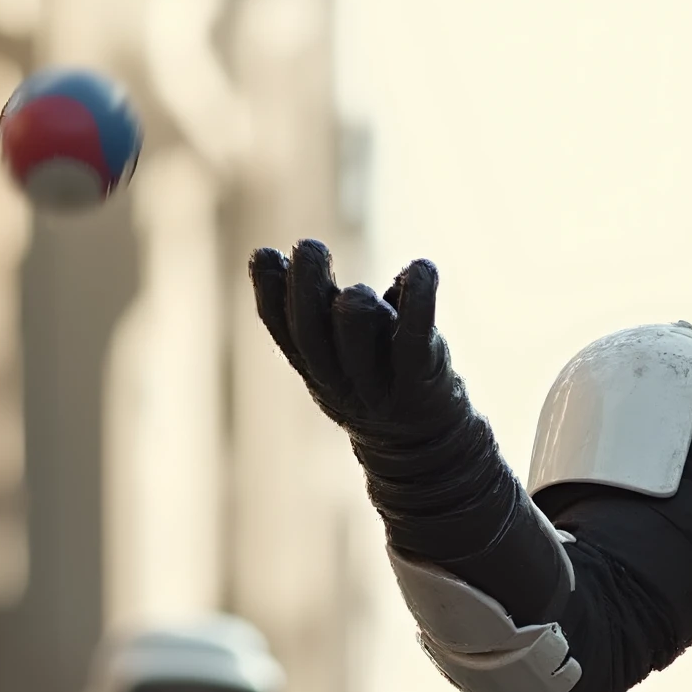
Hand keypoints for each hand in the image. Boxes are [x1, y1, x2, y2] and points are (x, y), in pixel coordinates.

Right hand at [248, 241, 474, 450]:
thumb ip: (316, 313)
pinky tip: (423, 268)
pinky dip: (419, 292)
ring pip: (354, 322)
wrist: (424, 443)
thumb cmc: (376, 380)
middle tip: (310, 247)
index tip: (267, 254)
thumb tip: (277, 256)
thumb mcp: (337, 355)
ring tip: (366, 293)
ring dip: (357, 294)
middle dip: (306, 277)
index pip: (279, 327)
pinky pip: (414, 330)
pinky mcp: (420, 378)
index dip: (267, 288)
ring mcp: (379, 382)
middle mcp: (339, 381)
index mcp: (313, 369)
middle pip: (310, 325)